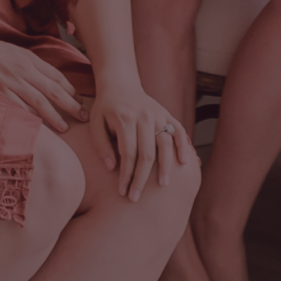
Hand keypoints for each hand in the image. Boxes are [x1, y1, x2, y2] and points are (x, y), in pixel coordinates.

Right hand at [0, 31, 88, 134]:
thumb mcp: (16, 53)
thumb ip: (31, 64)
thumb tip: (48, 77)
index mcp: (29, 59)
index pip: (56, 76)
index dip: (70, 89)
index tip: (80, 100)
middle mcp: (23, 70)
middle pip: (52, 89)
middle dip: (70, 104)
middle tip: (83, 116)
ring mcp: (11, 81)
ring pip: (38, 101)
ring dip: (54, 116)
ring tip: (65, 127)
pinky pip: (18, 107)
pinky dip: (29, 117)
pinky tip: (39, 127)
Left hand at [89, 82, 195, 201]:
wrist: (120, 82)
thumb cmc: (105, 107)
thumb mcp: (95, 123)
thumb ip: (102, 145)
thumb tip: (112, 168)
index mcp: (125, 118)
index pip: (128, 153)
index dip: (126, 175)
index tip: (122, 192)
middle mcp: (144, 116)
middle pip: (147, 153)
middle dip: (142, 178)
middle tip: (136, 198)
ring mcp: (158, 114)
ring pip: (165, 144)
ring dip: (166, 166)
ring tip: (164, 184)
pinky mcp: (166, 113)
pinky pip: (178, 130)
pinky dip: (183, 145)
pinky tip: (185, 162)